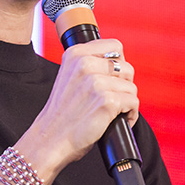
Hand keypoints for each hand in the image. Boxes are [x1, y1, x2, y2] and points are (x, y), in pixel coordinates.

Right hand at [14, 39, 137, 181]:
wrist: (50, 139)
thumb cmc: (62, 113)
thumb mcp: (69, 76)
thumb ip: (89, 64)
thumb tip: (118, 62)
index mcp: (76, 53)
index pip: (115, 46)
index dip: (118, 64)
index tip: (112, 78)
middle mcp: (85, 64)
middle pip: (127, 67)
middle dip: (124, 85)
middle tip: (112, 98)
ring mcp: (96, 82)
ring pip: (132, 87)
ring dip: (127, 101)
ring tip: (113, 111)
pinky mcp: (107, 101)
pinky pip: (134, 103)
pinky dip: (130, 115)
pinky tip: (116, 120)